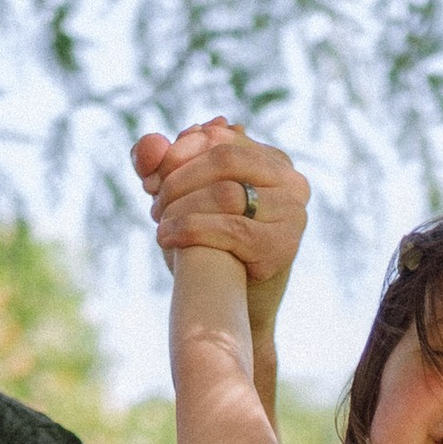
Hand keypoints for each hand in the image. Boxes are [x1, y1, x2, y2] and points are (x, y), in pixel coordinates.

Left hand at [133, 119, 309, 298]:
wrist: (236, 306)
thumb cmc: (211, 246)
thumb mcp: (186, 197)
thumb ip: (162, 163)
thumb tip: (152, 142)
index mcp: (272, 160)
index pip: (219, 137)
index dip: (178, 153)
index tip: (150, 179)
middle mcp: (292, 182)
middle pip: (225, 158)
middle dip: (180, 178)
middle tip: (154, 204)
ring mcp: (292, 214)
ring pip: (227, 193)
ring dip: (182, 206)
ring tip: (159, 222)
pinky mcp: (283, 246)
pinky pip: (231, 228)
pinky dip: (191, 230)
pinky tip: (166, 237)